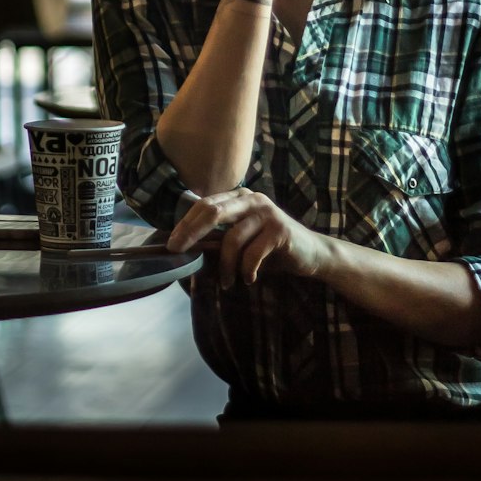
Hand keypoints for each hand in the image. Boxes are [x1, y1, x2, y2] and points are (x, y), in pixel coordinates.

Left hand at [167, 188, 327, 287]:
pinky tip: (249, 279)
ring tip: (227, 283)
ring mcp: (266, 212)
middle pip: (212, 211)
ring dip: (224, 266)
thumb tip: (185, 248)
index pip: (204, 204)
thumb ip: (219, 238)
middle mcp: (251, 199)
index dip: (185, 223)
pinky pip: (252, 253)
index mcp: (239, 197)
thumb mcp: (242, 239)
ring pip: (231, 238)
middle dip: (191, 233)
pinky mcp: (279, 230)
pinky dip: (246, 270)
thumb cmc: (270, 248)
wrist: (310, 253)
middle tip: (178, 252)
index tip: (170, 243)